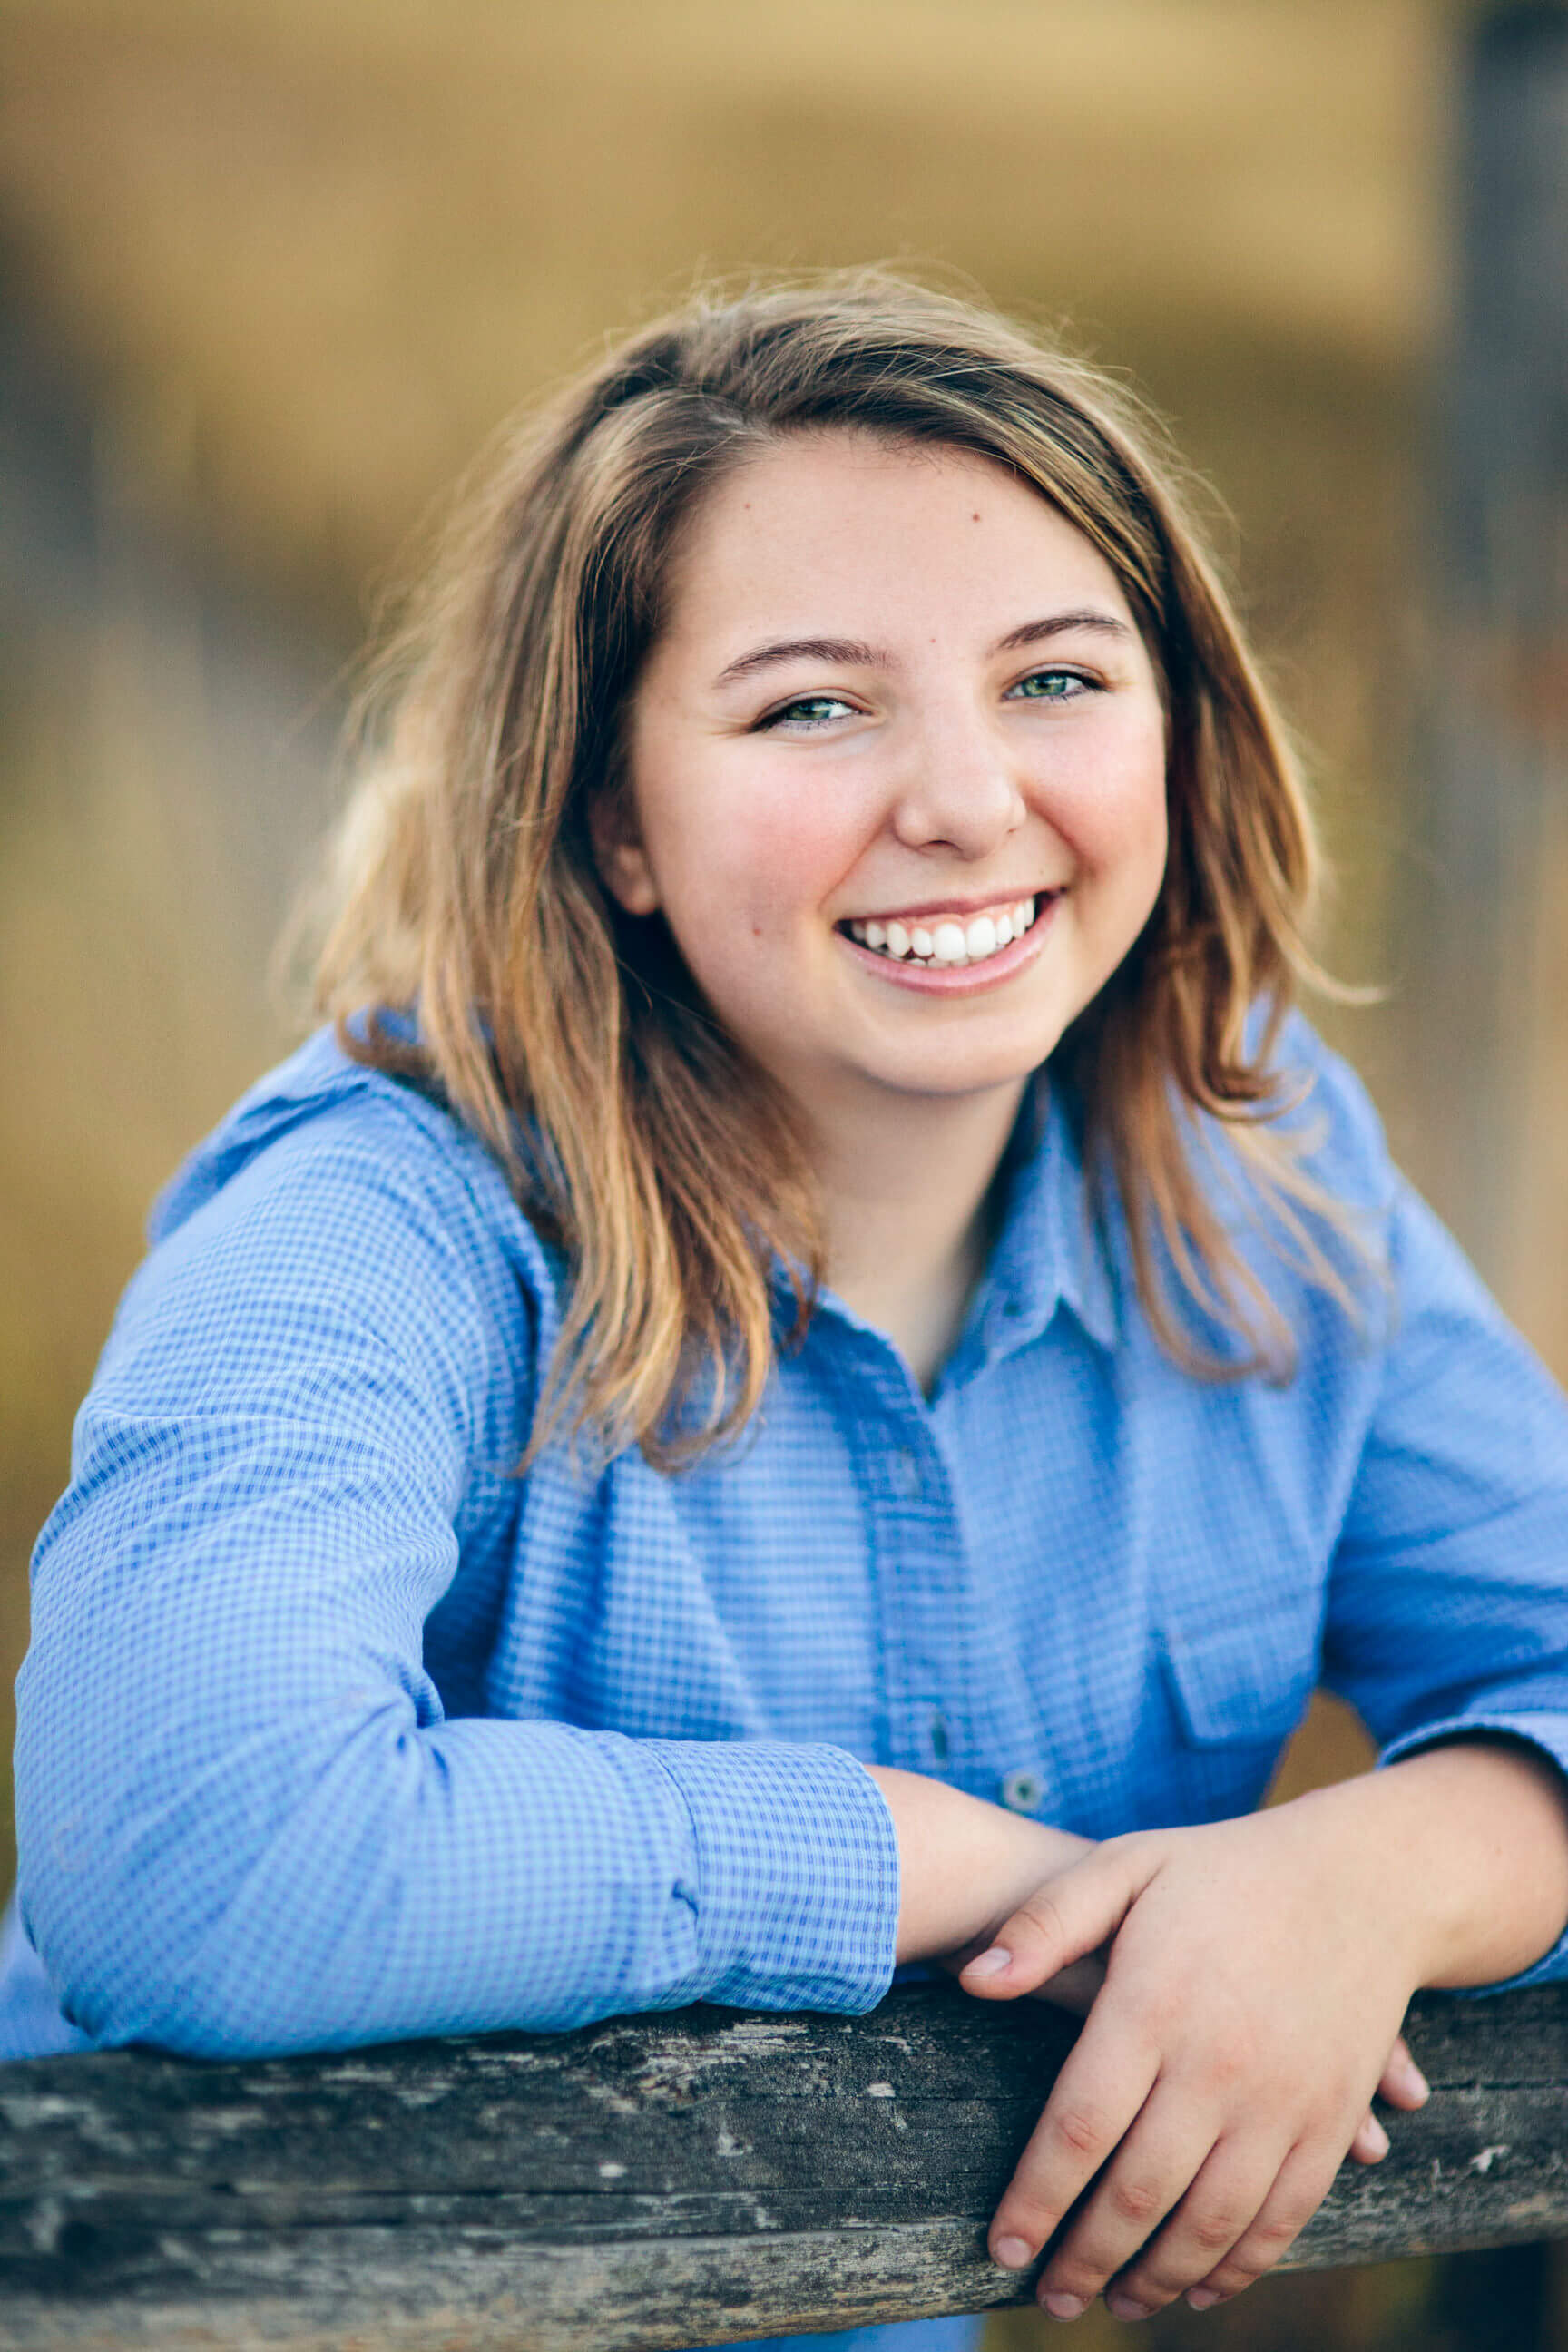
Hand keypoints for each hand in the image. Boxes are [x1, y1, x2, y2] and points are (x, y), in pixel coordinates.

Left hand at [958, 1793, 1433, 2320]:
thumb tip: (971, 1978)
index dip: (1035, 2200)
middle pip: (1139, 2193)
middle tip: (1049, 2299)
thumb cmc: (1223, 1872)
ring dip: (1159, 2279)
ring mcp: (1284, 2101)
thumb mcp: (1126, 1866)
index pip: (1078, 2129)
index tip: (1001, 2249)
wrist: (1364, 1879)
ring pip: (1211, 2223)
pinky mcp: (1332, 2123)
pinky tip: (1200, 2289)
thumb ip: (1045, 1922)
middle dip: (1086, 2259)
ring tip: (1115, 2304)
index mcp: (1154, 2005)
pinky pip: (1282, 2219)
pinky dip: (1238, 2268)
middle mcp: (1219, 2064)